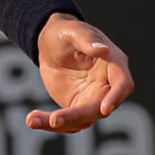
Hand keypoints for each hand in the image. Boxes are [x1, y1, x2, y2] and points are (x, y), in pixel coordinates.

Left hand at [26, 13, 133, 133]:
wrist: (49, 43)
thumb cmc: (64, 32)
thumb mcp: (72, 31)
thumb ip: (87, 40)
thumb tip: (103, 50)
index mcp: (114, 64)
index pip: (122, 84)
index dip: (116, 97)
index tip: (104, 109)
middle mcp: (107, 85)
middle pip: (100, 109)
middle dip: (78, 116)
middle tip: (54, 120)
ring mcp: (93, 99)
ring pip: (82, 120)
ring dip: (60, 124)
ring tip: (32, 120)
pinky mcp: (77, 107)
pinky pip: (67, 122)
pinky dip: (49, 123)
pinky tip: (32, 120)